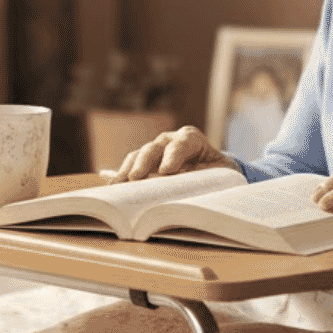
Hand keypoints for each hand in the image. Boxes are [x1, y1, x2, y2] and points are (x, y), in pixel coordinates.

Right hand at [109, 125, 240, 182]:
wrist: (216, 173)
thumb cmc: (219, 174)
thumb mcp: (219, 176)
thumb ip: (206, 181)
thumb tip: (187, 193)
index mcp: (191, 139)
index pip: (182, 144)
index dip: (173, 156)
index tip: (167, 172)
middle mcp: (170, 140)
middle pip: (154, 148)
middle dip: (144, 163)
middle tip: (136, 178)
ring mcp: (155, 150)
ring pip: (138, 155)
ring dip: (128, 170)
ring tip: (118, 184)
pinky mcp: (145, 162)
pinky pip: (131, 165)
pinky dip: (123, 175)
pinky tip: (114, 186)